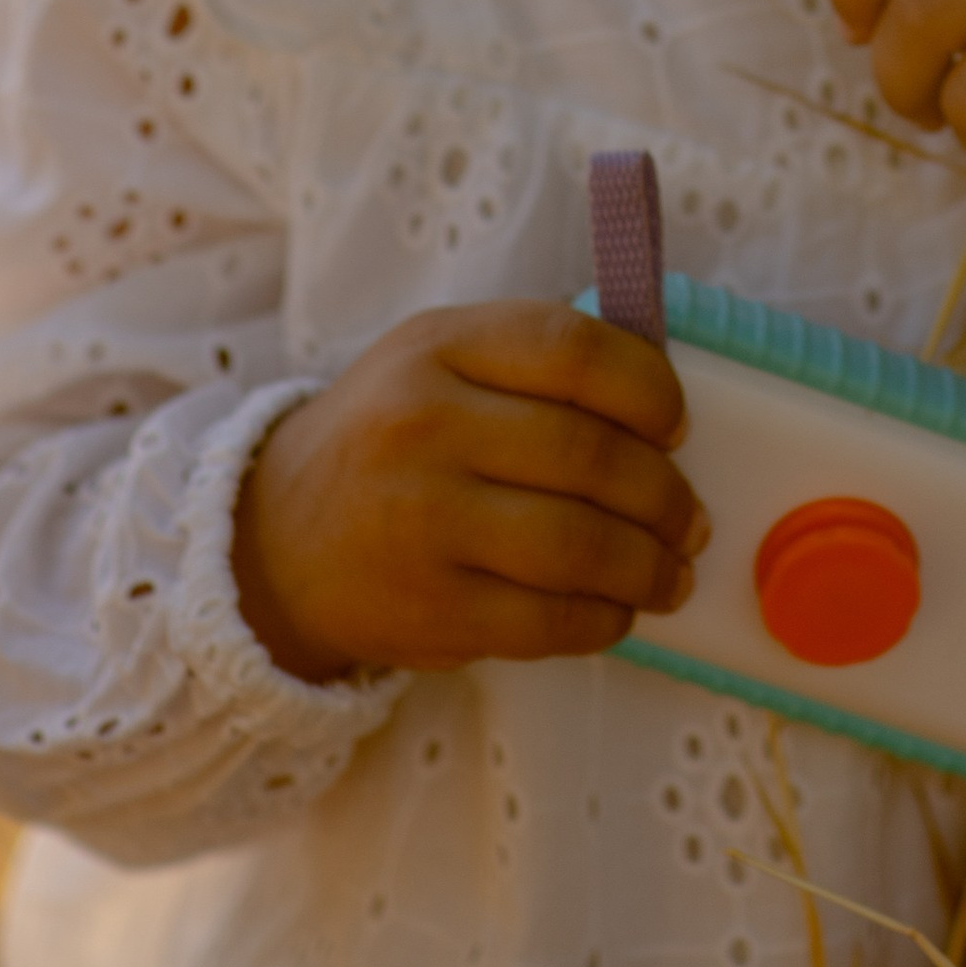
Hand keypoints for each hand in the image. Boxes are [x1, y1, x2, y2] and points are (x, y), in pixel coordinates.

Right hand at [231, 302, 708, 686]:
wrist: (275, 543)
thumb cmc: (392, 440)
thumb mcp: (439, 362)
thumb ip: (535, 363)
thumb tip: (664, 407)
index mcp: (439, 346)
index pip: (574, 351)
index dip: (650, 390)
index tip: (677, 425)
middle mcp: (425, 426)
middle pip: (590, 456)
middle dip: (665, 495)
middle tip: (690, 519)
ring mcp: (423, 521)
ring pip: (579, 545)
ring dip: (649, 566)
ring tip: (673, 572)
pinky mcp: (428, 609)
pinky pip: (548, 620)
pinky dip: (604, 619)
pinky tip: (619, 610)